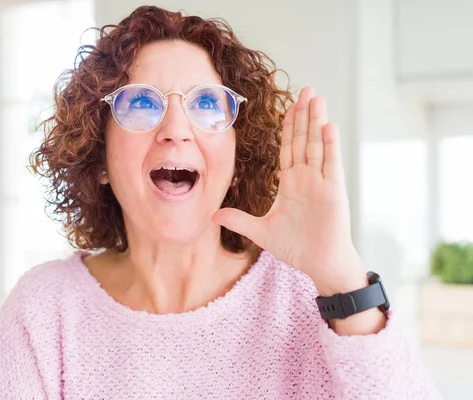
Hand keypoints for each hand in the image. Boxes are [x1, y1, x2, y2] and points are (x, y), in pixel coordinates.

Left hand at [212, 87, 366, 295]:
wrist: (319, 263)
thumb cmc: (295, 247)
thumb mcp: (260, 231)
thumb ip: (238, 220)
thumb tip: (213, 214)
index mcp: (291, 183)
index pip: (288, 148)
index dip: (288, 127)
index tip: (288, 106)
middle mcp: (306, 178)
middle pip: (303, 140)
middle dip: (304, 115)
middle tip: (306, 90)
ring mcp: (321, 182)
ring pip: (317, 145)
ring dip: (316, 122)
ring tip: (317, 98)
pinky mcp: (334, 191)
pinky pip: (331, 163)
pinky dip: (330, 145)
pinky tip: (327, 125)